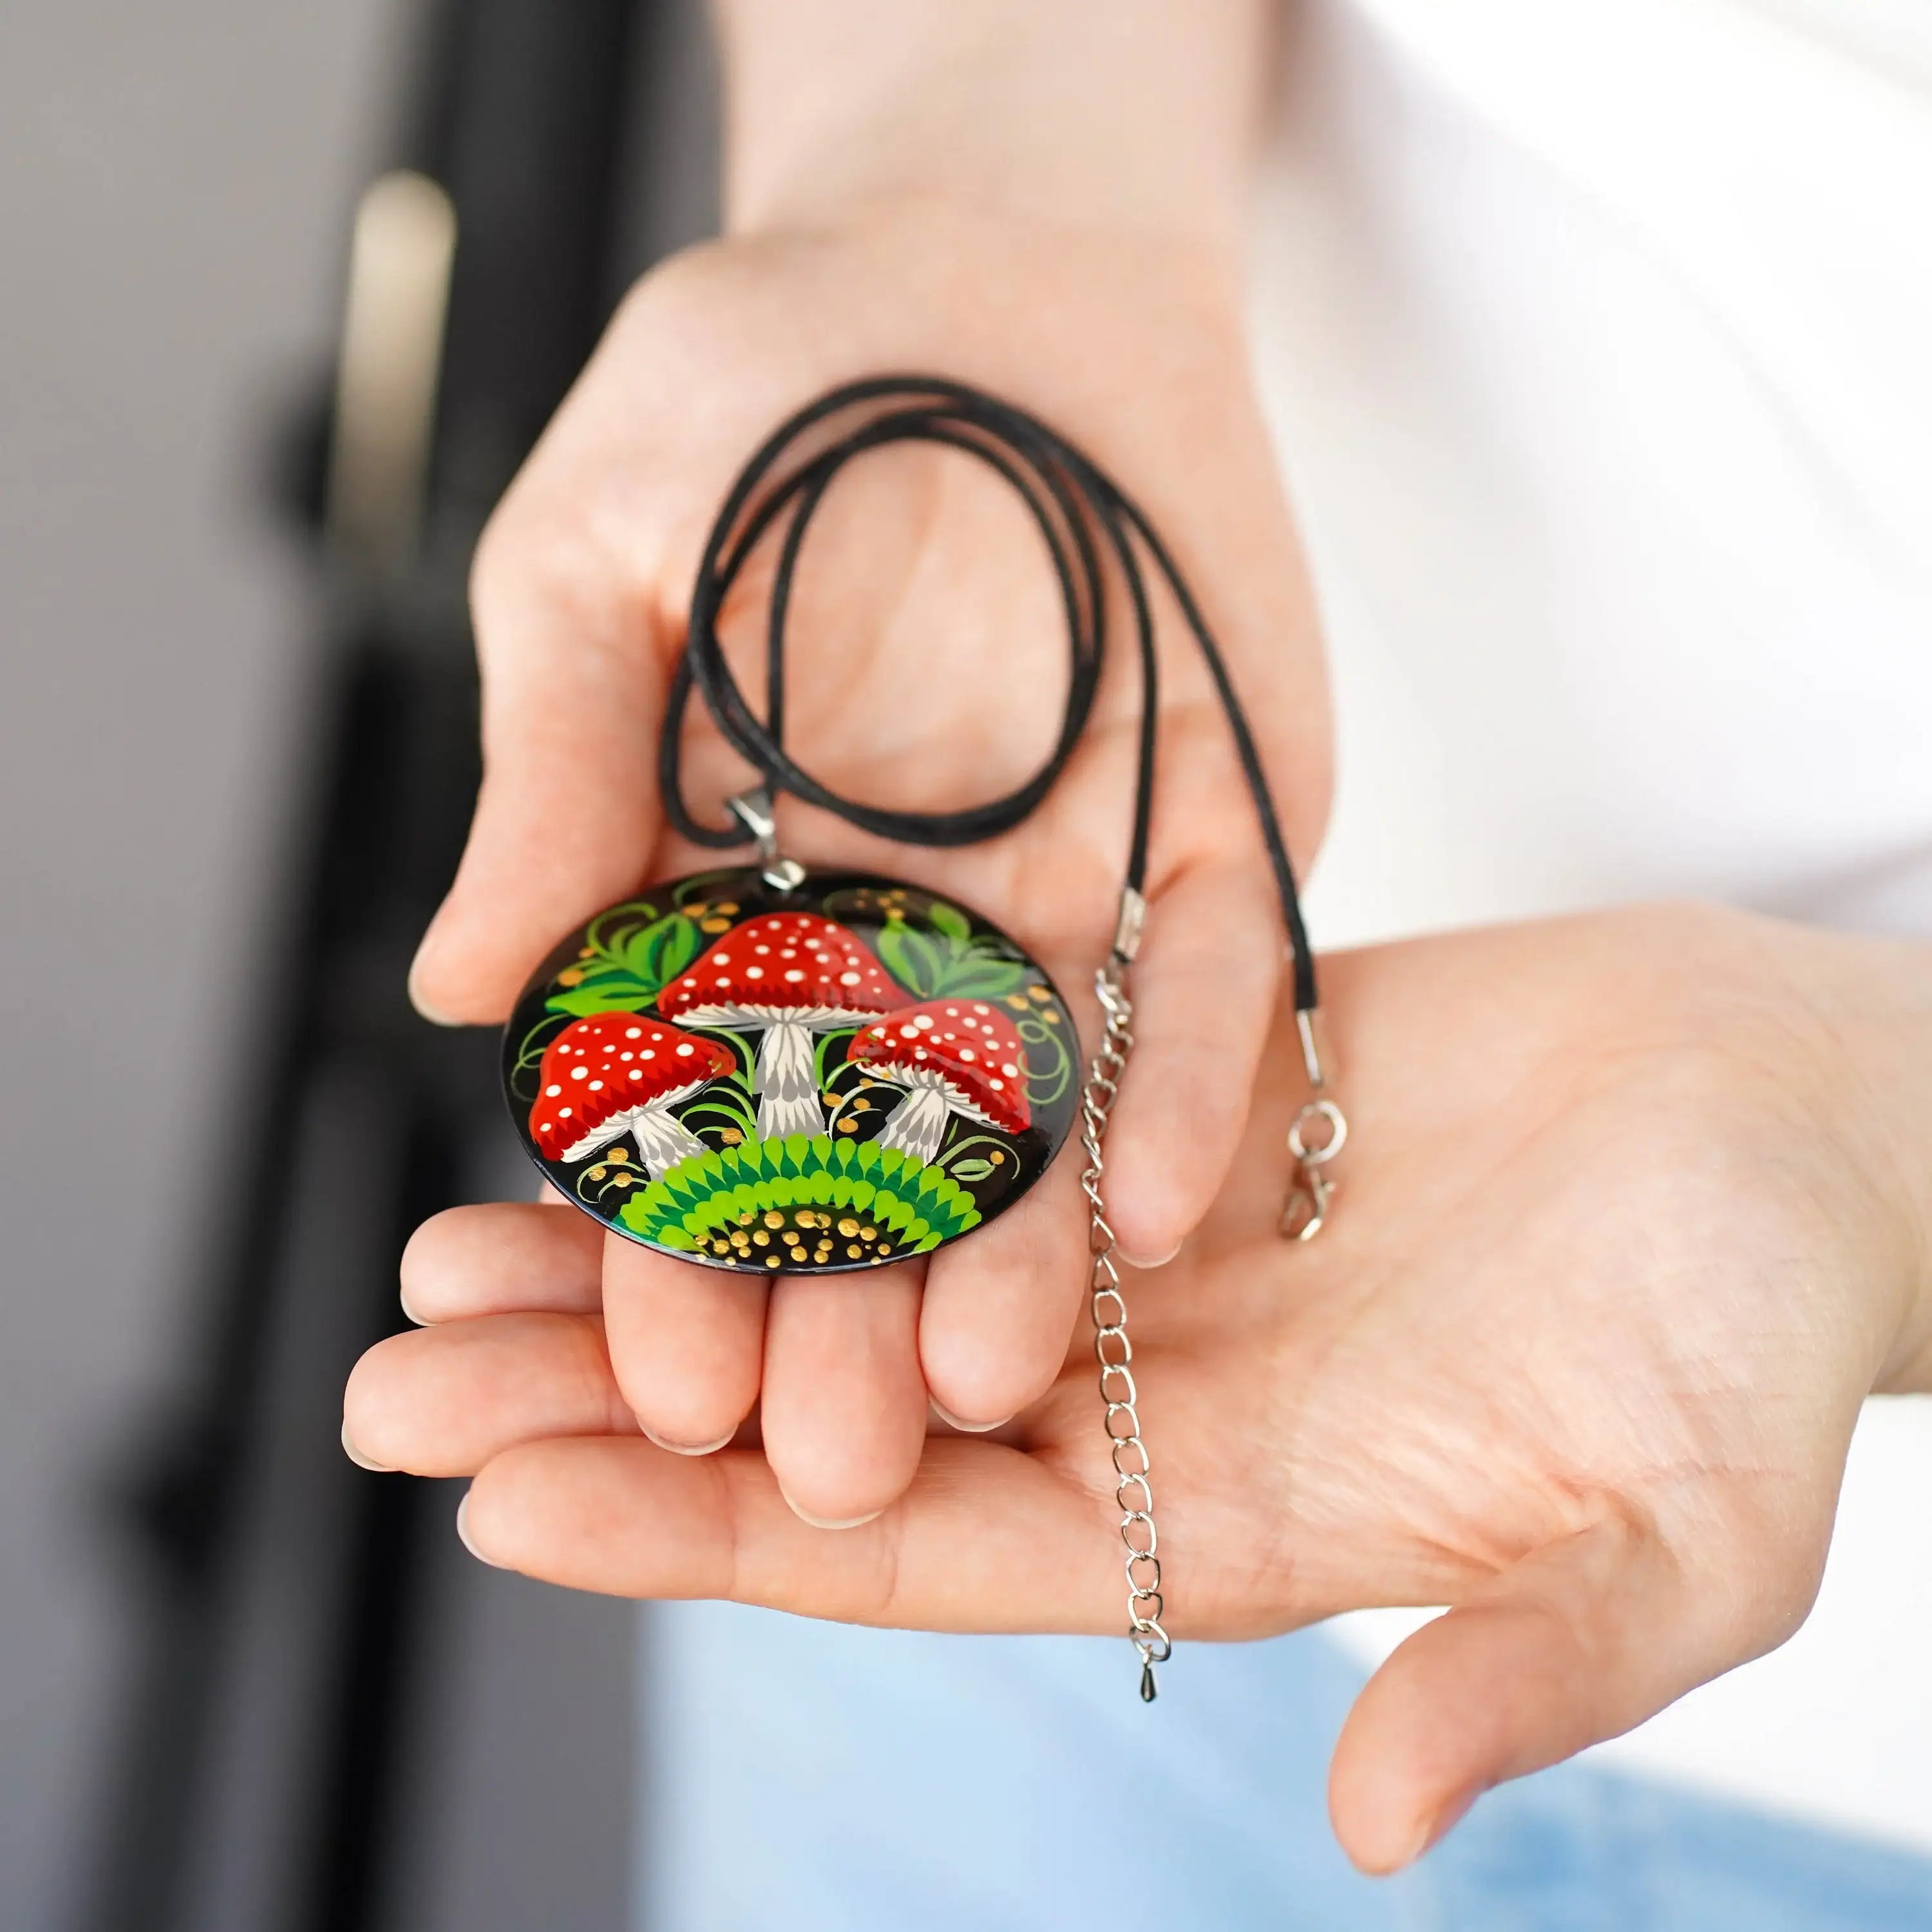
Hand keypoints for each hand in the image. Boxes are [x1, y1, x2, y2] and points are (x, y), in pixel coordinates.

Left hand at [351, 905, 1931, 1868]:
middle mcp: (1140, 1379)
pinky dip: (808, 1083)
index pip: (910, 1548)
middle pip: (830, 1403)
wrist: (1793, 1126)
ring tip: (459, 1230)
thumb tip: (1381, 1815)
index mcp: (1218, 1511)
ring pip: (852, 1245)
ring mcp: (1137, 1229)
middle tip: (391, 1376)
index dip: (708, 1535)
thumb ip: (1534, 1665)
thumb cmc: (1761, 1334)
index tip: (507, 1507)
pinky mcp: (1160, 1082)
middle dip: (611, 1393)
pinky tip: (673, 1055)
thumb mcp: (1684, 1530)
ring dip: (667, 1236)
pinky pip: (950, 1090)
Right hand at [405, 205, 1329, 1522]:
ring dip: (1020, 1240)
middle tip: (829, 1454)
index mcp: (751, 885)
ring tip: (990, 1381)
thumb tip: (462, 985)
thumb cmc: (751, 389)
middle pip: (880, 1143)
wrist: (973, 261)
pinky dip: (1191, 1081)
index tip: (660, 1374)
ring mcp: (1081, 890)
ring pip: (1054, 1099)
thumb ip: (551, 770)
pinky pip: (1220, 978)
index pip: (705, 1099)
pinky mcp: (1225, 829)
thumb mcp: (598, 561)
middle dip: (851, 1296)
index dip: (680, 1237)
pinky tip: (1155, 1211)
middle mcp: (918, 922)